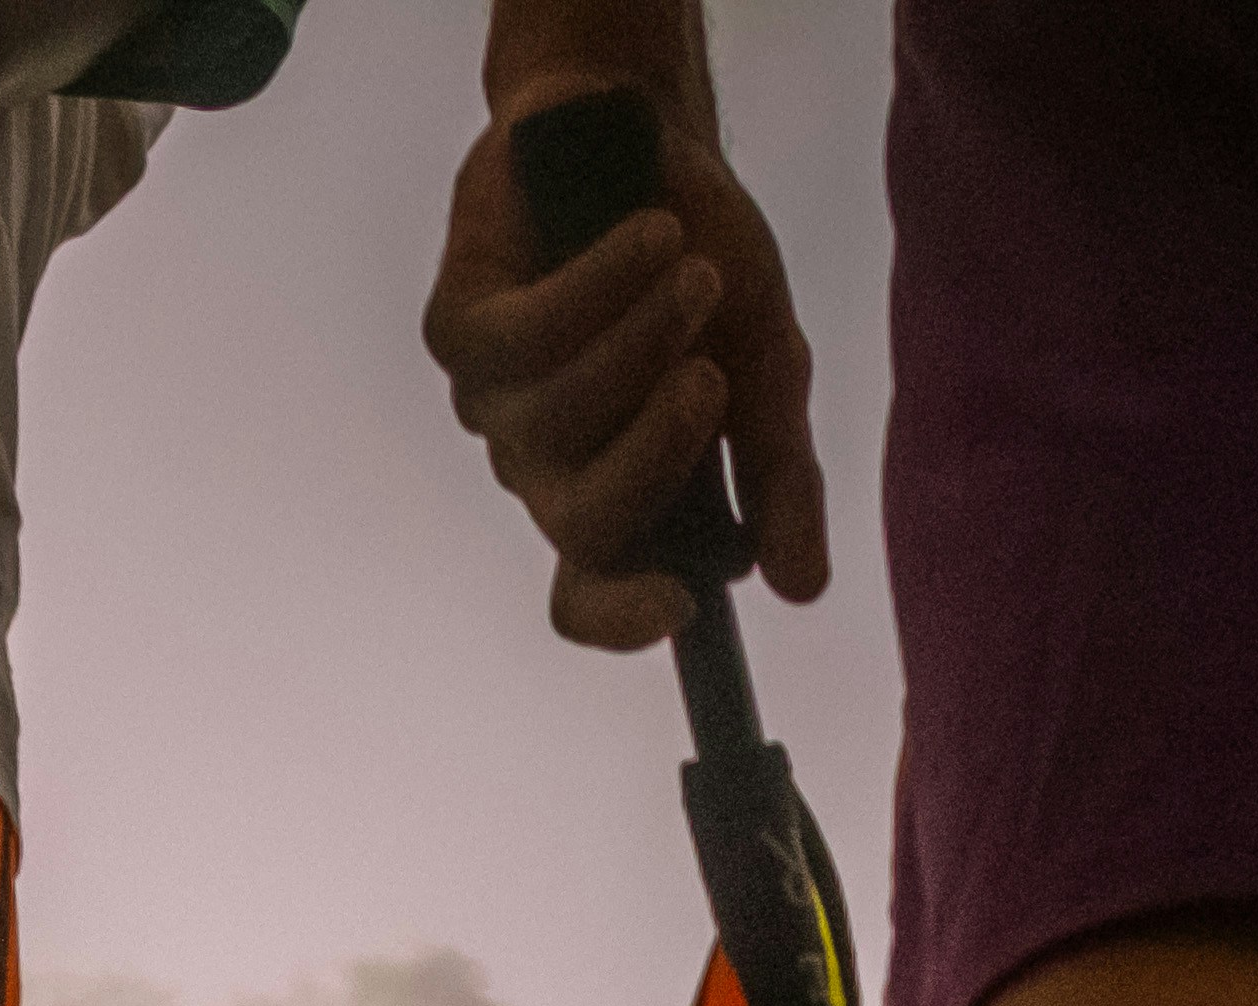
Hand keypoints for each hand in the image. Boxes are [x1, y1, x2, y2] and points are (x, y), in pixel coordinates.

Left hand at [420, 86, 826, 652]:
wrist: (643, 134)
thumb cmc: (702, 264)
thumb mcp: (766, 372)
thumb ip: (778, 478)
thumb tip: (800, 589)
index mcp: (617, 498)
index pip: (591, 597)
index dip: (621, 619)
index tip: (682, 606)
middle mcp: (546, 469)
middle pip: (583, 524)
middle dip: (656, 455)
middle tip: (711, 379)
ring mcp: (494, 405)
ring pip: (559, 418)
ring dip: (642, 339)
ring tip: (694, 269)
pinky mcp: (457, 332)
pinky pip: (529, 335)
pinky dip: (601, 282)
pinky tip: (649, 235)